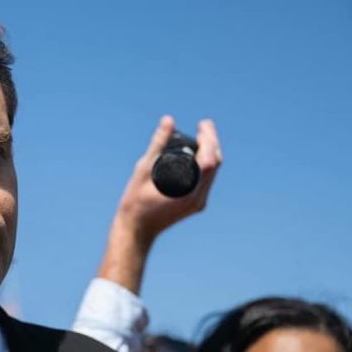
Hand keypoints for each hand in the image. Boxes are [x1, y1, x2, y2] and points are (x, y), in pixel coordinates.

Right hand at [114, 116, 221, 242]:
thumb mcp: (143, 169)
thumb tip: (168, 121)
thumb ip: (157, 144)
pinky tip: (196, 154)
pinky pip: (206, 179)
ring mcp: (198, 203)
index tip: (202, 124)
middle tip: (203, 125)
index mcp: (189, 191)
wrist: (136, 230)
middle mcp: (198, 198)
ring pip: (213, 172)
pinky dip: (204, 163)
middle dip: (212, 142)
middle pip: (215, 165)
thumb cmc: (135, 202)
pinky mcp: (195, 204)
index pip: (210, 160)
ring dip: (210, 152)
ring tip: (201, 135)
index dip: (209, 139)